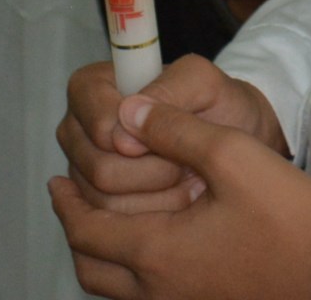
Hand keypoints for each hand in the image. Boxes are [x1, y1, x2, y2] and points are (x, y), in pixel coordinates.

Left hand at [50, 98, 310, 299]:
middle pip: (90, 268)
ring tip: (104, 223)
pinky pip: (142, 299)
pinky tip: (149, 247)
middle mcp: (158, 291)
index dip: (65, 202)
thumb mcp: (233, 156)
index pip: (87, 228)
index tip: (56, 180)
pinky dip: (128, 274)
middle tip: (71, 200)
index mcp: (157, 252)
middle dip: (75, 230)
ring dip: (99, 255)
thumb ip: (174, 129)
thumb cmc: (290, 219)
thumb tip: (128, 112)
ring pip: (113, 290)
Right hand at [57, 55, 288, 214]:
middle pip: (101, 170)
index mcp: (89, 88)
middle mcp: (77, 131)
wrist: (233, 141)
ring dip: (160, 195)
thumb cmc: (216, 106)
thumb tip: (126, 118)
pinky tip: (180, 197)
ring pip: (108, 204)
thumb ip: (169, 87)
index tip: (169, 138)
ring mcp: (82, 172)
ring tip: (188, 177)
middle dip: (155, 171)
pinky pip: (118, 228)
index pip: (99, 126)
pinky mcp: (95, 208)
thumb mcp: (204, 82)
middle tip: (188, 159)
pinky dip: (159, 218)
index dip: (138, 139)